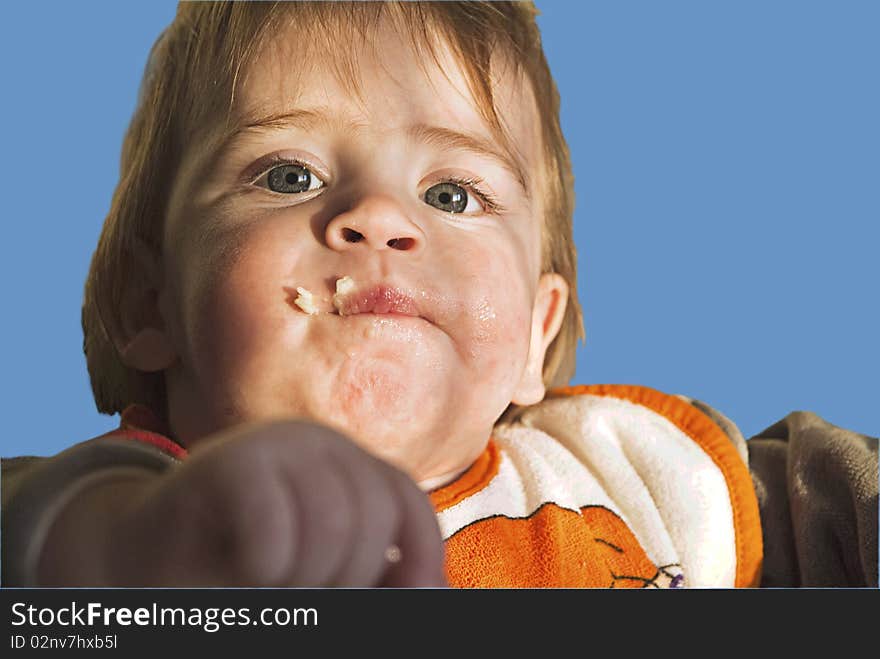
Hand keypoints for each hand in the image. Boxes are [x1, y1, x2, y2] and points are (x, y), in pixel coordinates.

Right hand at [37, 420, 446, 586]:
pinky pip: (273, 529)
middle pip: (374, 511)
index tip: (415, 594)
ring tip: (273, 589)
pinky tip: (244, 571)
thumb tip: (441, 593)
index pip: (405, 500)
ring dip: (306, 581)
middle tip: (306, 598)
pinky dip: (265, 570)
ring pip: (333, 524)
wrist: (140, 559)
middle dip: (352, 577)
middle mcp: (314, 442)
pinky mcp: (225, 464)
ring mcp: (270, 444)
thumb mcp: (317, 573)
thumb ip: (370, 578)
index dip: (421, 550)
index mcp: (343, 465)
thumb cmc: (236, 571)